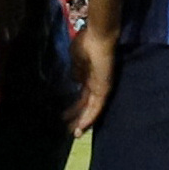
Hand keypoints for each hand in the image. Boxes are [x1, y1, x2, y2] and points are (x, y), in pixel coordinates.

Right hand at [70, 20, 118, 135]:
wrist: (99, 36)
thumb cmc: (87, 42)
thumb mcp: (76, 58)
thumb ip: (76, 70)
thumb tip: (74, 81)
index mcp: (88, 76)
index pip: (82, 96)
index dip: (74, 107)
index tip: (64, 116)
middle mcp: (95, 83)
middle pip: (86, 105)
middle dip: (77, 117)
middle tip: (68, 129)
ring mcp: (101, 87)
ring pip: (92, 109)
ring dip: (82, 121)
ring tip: (74, 133)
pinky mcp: (104, 89)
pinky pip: (97, 107)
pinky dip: (89, 118)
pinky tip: (81, 127)